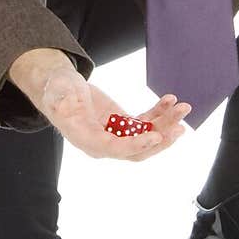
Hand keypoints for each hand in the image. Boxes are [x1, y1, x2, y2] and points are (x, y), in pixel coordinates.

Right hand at [39, 64, 189, 161]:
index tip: (156, 136)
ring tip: (182, 108)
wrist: (62, 88)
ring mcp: (116, 134)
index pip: (115, 149)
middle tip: (179, 127)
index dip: (136, 144)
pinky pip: (145, 123)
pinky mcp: (123, 124)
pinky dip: (159, 113)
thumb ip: (60, 99)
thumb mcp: (56, 92)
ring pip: (146, 137)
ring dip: (166, 124)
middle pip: (137, 150)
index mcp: (87, 139)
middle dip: (160, 139)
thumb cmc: (57, 91)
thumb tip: (63, 105)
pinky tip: (169, 101)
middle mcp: (104, 143)